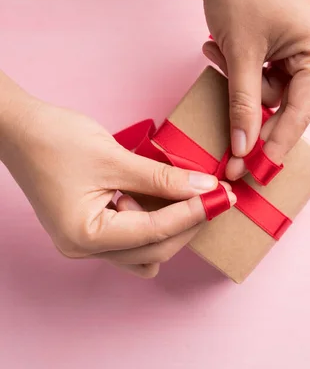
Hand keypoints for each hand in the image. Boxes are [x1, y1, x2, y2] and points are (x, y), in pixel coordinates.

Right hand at [1, 96, 235, 277]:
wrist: (18, 129)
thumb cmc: (54, 140)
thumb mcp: (115, 159)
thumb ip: (162, 178)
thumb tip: (204, 188)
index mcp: (85, 236)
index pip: (155, 231)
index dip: (194, 213)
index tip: (222, 197)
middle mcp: (85, 248)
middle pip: (154, 248)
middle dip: (189, 223)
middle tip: (216, 197)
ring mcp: (87, 242)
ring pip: (146, 248)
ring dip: (174, 227)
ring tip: (195, 199)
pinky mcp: (91, 229)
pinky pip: (133, 238)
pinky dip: (155, 223)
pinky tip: (168, 200)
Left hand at [200, 0, 309, 179]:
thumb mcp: (239, 54)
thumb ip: (243, 105)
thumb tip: (243, 148)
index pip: (300, 111)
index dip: (277, 144)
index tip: (257, 172)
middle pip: (287, 104)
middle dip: (252, 110)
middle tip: (231, 152)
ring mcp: (304, 48)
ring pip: (271, 91)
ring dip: (240, 83)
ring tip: (218, 53)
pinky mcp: (286, 45)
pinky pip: (265, 74)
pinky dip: (242, 71)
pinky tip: (221, 49)